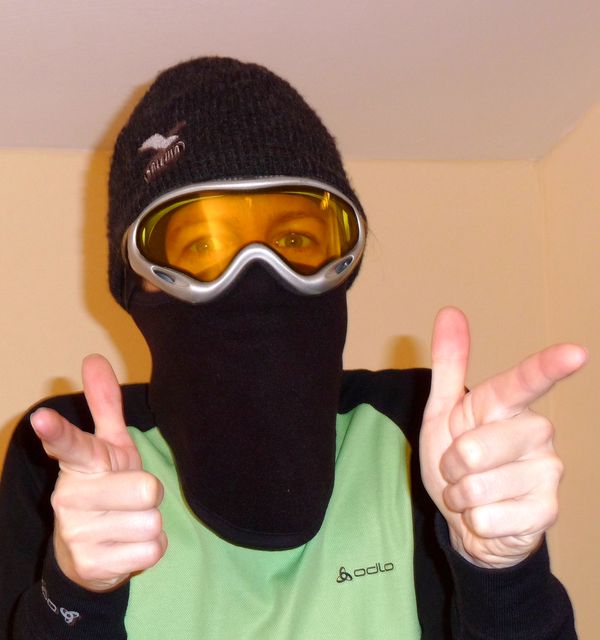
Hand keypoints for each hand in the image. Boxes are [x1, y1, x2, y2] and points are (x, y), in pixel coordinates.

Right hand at [31, 355, 166, 591]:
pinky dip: (150, 549)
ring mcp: (78, 534)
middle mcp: (70, 497)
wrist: (90, 556)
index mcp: (80, 465)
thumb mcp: (109, 448)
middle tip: (131, 498)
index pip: (70, 444)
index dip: (57, 431)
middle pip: (146, 489)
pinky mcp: (92, 565)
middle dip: (149, 494)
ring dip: (150, 523)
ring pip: (152, 521)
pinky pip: (152, 550)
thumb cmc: (106, 488)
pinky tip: (128, 547)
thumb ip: (104, 406)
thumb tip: (94, 358)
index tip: (42, 417)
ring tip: (127, 523)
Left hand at [420, 307, 586, 568]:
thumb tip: (449, 311)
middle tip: (458, 468)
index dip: (548, 367)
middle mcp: (537, 433)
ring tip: (473, 492)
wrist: (467, 515)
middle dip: (451, 464)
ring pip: (478, 487)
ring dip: (460, 495)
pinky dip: (474, 521)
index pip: (525, 382)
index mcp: (507, 406)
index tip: (575, 353)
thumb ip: (449, 365)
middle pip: (476, 449)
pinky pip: (488, 519)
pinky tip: (489, 515)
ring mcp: (547, 473)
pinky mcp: (547, 511)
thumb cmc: (458, 457)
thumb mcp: (444, 412)